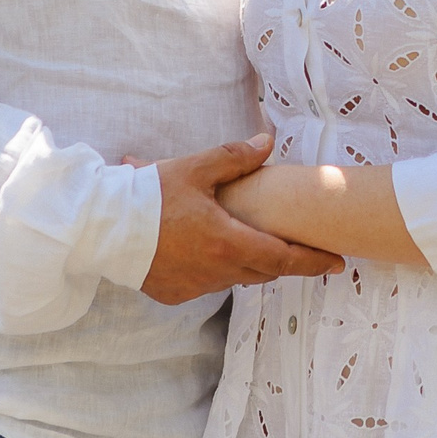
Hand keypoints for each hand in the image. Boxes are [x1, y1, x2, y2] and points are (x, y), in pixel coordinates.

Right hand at [139, 135, 341, 303]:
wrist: (100, 227)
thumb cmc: (149, 196)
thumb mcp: (194, 168)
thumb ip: (235, 157)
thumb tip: (268, 143)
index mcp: (228, 243)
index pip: (284, 259)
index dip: (313, 262)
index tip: (336, 263)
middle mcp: (216, 272)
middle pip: (263, 271)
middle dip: (283, 260)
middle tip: (299, 247)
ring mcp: (194, 287)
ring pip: (235, 277)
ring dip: (247, 262)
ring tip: (248, 240)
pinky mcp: (174, 294)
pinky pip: (208, 283)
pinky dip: (216, 268)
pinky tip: (206, 249)